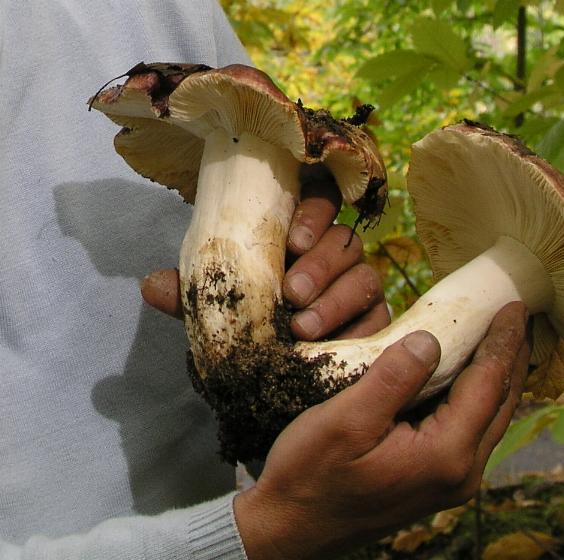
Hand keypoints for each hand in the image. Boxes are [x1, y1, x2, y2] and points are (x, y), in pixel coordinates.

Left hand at [140, 165, 389, 338]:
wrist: (275, 370)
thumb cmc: (251, 320)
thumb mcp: (220, 306)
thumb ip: (194, 293)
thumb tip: (152, 285)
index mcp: (301, 234)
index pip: (320, 202)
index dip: (313, 214)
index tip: (292, 241)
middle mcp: (335, 255)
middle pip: (344, 241)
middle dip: (319, 264)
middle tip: (291, 292)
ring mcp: (358, 285)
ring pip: (364, 277)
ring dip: (334, 299)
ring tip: (303, 326)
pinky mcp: (374, 321)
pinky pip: (378, 319)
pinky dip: (357, 330)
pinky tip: (332, 346)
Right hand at [233, 302, 530, 558]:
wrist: (292, 529)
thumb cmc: (310, 475)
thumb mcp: (345, 420)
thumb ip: (394, 378)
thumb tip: (432, 340)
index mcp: (444, 455)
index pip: (488, 385)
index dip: (502, 341)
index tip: (512, 304)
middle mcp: (461, 474)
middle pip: (502, 403)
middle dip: (512, 356)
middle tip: (519, 315)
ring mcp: (453, 482)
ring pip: (491, 418)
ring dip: (500, 375)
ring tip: (504, 337)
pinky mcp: (440, 482)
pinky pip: (474, 430)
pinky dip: (480, 396)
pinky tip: (471, 375)